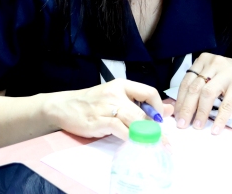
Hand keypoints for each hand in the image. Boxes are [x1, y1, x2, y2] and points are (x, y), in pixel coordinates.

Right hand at [45, 79, 173, 140]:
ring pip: (134, 120)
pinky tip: (135, 143)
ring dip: (147, 135)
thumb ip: (139, 103)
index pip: (149, 92)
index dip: (159, 107)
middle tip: (165, 142)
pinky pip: (120, 129)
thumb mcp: (116, 98)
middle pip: (143, 111)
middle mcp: (115, 94)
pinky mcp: (99, 121)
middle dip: (156, 129)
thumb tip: (168, 109)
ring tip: (155, 145)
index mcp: (121, 85)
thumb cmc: (91, 103)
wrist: (63, 106)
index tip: (160, 120)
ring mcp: (106, 107)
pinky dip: (130, 137)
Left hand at [173, 53, 231, 134]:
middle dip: (187, 108)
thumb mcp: (212, 75)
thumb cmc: (230, 78)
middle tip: (182, 124)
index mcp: (203, 61)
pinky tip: (216, 129)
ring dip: (201, 113)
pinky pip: (226, 105)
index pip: (186, 82)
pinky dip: (219, 119)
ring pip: (207, 95)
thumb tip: (180, 109)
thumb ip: (198, 86)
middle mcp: (214, 64)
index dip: (180, 100)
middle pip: (195, 88)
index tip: (176, 116)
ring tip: (198, 126)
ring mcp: (227, 74)